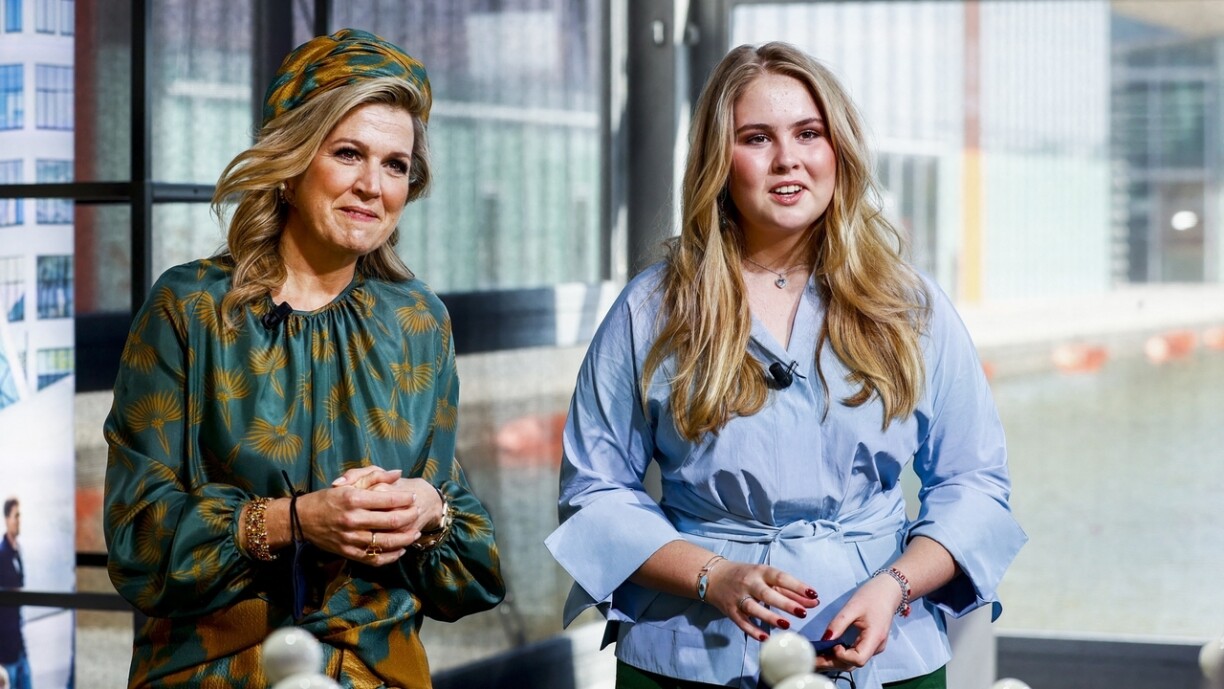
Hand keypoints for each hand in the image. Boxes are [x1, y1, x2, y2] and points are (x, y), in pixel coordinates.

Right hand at [291, 467, 419, 565]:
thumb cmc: (327, 498)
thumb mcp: (348, 482)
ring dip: (405, 538)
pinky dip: (391, 556)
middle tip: (417, 512)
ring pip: (386, 542)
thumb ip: (374, 476)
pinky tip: (400, 550)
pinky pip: (374, 558)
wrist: (301, 519)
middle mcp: (353, 520)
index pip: (388, 500)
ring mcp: (351, 539)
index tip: (413, 497)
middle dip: (410, 517)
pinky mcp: (348, 553)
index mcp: (353, 499)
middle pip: (392, 521)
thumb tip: (397, 473)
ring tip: (415, 533)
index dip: (405, 499)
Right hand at [706, 560, 819, 640]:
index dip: (797, 586)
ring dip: (770, 617)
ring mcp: (738, 597)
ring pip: (754, 608)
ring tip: (786, 624)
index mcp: (761, 571)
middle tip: (803, 613)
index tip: (813, 594)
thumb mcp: (767, 577)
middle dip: (785, 603)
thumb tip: (813, 602)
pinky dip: (753, 630)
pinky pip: (742, 622)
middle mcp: (749, 583)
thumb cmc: (747, 576)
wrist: (714, 577)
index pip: (780, 577)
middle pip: (767, 593)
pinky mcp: (731, 610)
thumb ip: (790, 590)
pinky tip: (765, 637)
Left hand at [814, 573, 901, 670]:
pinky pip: (854, 656)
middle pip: (853, 664)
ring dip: (834, 662)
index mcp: (875, 638)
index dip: (843, 656)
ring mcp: (873, 648)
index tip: (831, 645)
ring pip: (853, 663)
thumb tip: (824, 640)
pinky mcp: (869, 645)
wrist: (888, 592)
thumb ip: (839, 623)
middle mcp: (876, 647)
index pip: (859, 659)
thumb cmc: (872, 596)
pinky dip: (840, 657)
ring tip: (816, 658)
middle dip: (832, 664)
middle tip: (813, 660)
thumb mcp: (853, 606)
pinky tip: (827, 653)